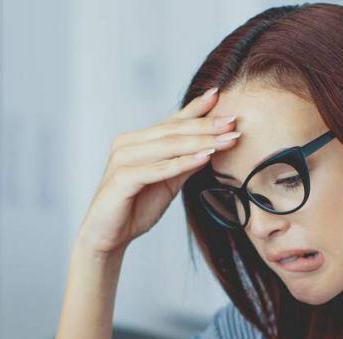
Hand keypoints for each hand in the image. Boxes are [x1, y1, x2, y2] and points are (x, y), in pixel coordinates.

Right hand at [77, 86, 240, 256]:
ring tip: (227, 138)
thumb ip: (185, 163)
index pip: (172, 122)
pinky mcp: (122, 178)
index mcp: (137, 141)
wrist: (108, 238)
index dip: (197, 109)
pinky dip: (183, 162)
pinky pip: (158, 168)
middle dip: (206, 125)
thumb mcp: (168, 183)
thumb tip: (212, 146)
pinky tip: (206, 157)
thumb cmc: (135, 209)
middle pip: (173, 130)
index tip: (221, 95)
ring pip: (168, 146)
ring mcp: (123, 159)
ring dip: (200, 141)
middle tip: (233, 120)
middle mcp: (128, 144)